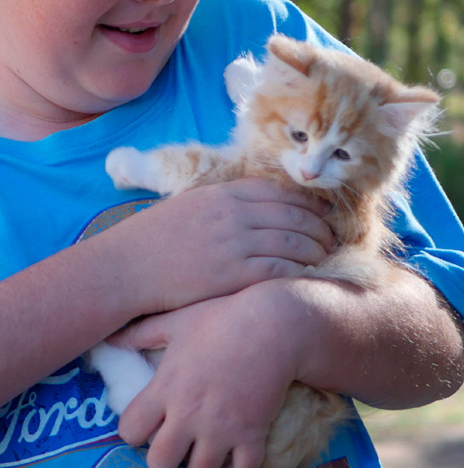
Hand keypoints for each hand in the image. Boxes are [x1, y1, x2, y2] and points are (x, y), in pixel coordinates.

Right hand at [105, 177, 333, 314]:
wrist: (126, 267)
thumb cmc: (155, 237)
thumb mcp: (192, 204)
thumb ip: (227, 202)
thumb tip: (257, 206)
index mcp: (226, 193)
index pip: (282, 193)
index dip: (309, 203)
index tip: (323, 212)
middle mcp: (236, 213)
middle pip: (295, 216)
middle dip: (320, 227)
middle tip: (333, 237)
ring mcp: (236, 242)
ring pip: (294, 241)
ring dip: (317, 249)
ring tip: (327, 256)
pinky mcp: (233, 273)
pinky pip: (280, 268)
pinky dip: (301, 270)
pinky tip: (310, 275)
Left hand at [111, 289, 299, 467]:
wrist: (273, 323)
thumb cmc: (222, 317)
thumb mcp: (178, 320)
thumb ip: (142, 333)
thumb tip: (111, 339)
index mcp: (166, 388)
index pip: (130, 432)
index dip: (136, 430)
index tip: (151, 421)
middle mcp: (189, 414)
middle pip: (160, 463)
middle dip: (165, 456)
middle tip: (179, 440)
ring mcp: (221, 428)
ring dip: (202, 461)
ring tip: (210, 443)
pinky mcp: (253, 433)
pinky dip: (239, 465)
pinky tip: (238, 448)